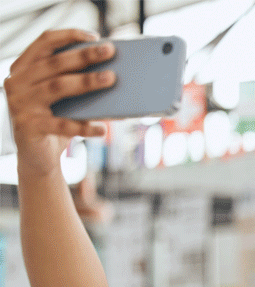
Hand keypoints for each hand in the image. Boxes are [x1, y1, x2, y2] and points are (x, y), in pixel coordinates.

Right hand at [5, 29, 115, 173]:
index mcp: (23, 68)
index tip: (95, 36)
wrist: (36, 157)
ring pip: (57, 88)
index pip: (44, 42)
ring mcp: (19, 104)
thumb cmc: (55, 120)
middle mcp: (16, 82)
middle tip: (110, 51)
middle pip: (54, 63)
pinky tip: (103, 129)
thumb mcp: (64, 99)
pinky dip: (84, 126)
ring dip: (86, 82)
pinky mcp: (27, 127)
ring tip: (111, 79)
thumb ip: (76, 82)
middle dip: (84, 55)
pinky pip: (60, 124)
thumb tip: (113, 73)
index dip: (69, 36)